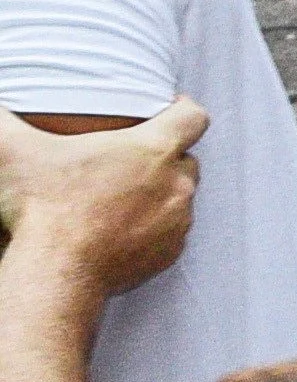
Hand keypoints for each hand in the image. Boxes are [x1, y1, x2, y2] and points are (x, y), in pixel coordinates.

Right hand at [0, 101, 205, 296]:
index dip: (183, 109)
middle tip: (128, 160)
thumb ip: (1, 119)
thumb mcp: (13, 150)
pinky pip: (170, 233)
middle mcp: (176, 185)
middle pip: (185, 159)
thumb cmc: (42, 209)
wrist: (55, 272)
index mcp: (153, 150)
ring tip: (119, 196)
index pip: (192, 117)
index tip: (169, 109)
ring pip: (179, 198)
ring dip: (157, 194)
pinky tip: (120, 227)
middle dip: (163, 157)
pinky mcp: (170, 253)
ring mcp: (177, 222)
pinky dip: (152, 228)